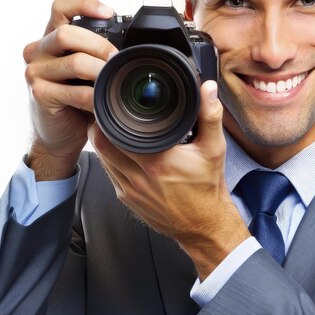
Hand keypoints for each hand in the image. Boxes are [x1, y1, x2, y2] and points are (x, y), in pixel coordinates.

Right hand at [23, 0, 117, 179]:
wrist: (60, 135)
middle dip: (99, 45)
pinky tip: (102, 102)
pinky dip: (94, 97)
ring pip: (74, 61)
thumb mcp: (85, 71)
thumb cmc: (76, 100)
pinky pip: (75, 92)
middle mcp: (38, 51)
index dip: (85, 5)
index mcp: (51, 39)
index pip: (60, 8)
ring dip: (100, 72)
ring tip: (113, 81)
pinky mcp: (40, 94)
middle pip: (68, 33)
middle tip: (116, 59)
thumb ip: (94, 53)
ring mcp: (36, 72)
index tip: (110, 13)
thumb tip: (131, 44)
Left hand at [89, 80, 249, 278]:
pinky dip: (110, 160)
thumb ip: (210, 116)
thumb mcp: (214, 149)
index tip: (112, 103)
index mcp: (157, 161)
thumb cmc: (208, 188)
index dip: (109, 115)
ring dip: (103, 143)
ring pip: (102, 159)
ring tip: (110, 128)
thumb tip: (208, 89)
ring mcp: (130, 191)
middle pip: (101, 144)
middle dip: (100, 125)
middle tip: (107, 111)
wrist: (204, 225)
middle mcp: (139, 177)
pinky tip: (119, 151)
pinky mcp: (128, 200)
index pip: (117, 132)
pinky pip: (110, 174)